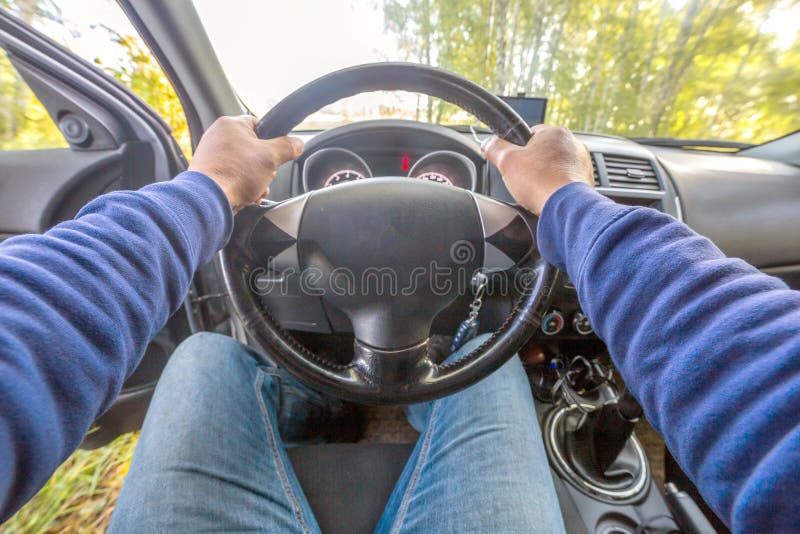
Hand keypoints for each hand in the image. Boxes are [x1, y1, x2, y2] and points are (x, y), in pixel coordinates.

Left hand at [189, 116, 303, 211]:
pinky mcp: (207, 172)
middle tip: (265, 175)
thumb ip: (288, 147)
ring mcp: (210, 155)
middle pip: (253, 148)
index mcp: (230, 124)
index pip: (260, 125)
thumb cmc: (235, 174)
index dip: (273, 140)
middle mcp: (217, 136)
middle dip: (264, 167)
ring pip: (243, 165)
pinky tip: (245, 196)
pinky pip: (232, 176)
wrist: (209, 200)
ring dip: (255, 180)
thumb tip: (298, 143)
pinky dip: (241, 186)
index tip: (276, 154)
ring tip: (254, 190)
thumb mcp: (271, 157)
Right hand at [482, 125, 593, 213]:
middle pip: (543, 152)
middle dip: (532, 165)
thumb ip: (495, 148)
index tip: (513, 161)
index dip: (517, 149)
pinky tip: (548, 196)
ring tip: (536, 189)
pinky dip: (556, 188)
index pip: (530, 134)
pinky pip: (565, 181)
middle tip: (522, 178)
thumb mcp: (507, 161)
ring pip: (555, 167)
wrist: (565, 207)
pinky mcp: (586, 180)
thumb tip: (488, 143)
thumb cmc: (541, 181)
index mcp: (554, 132)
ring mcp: (582, 162)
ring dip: (545, 176)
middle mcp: (573, 143)